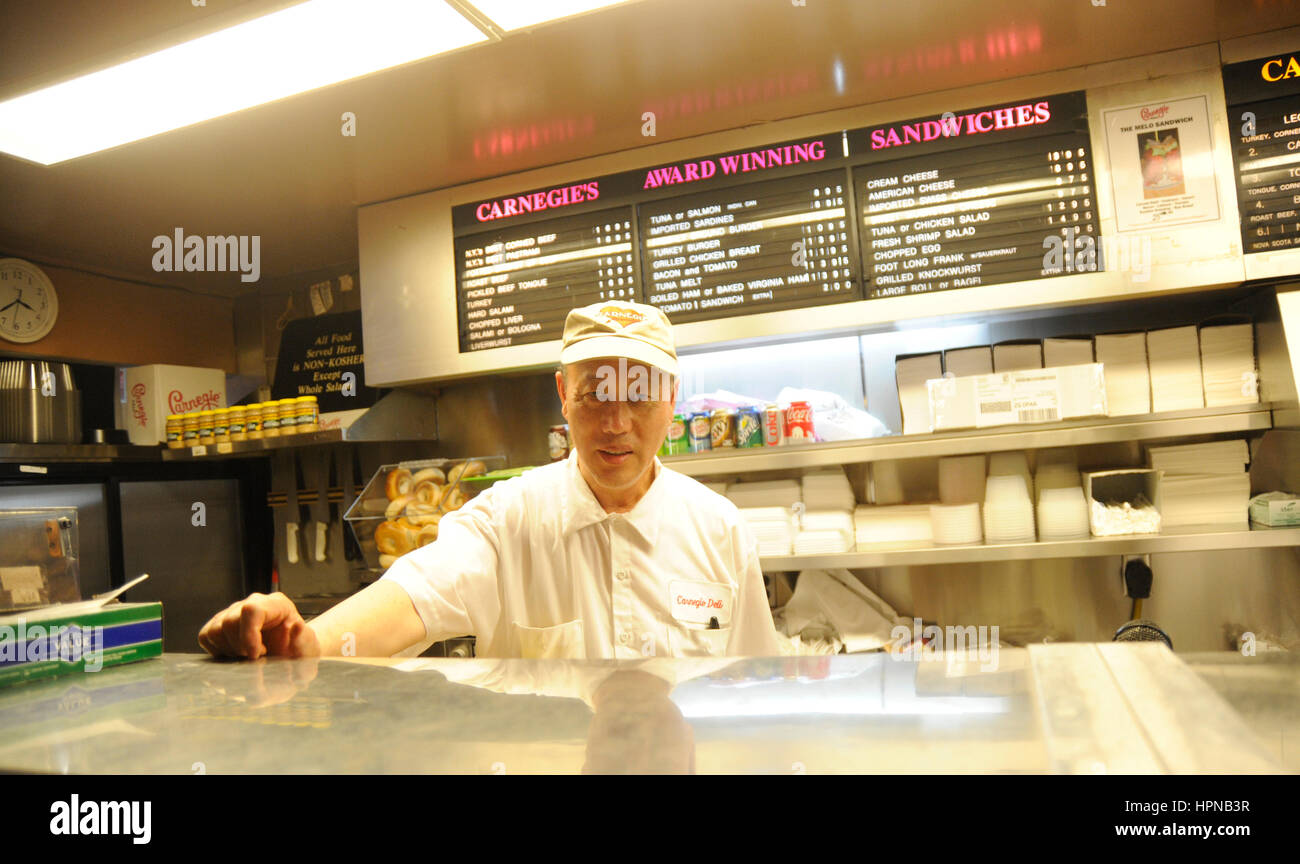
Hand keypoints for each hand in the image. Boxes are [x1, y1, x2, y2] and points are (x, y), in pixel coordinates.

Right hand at [198, 592, 320, 658]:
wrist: (292, 654)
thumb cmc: (300, 651)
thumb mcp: (308, 649)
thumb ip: (304, 640)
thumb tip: (295, 627)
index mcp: (277, 605)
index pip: (251, 610)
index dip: (248, 636)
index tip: (256, 656)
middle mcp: (253, 603)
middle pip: (229, 622)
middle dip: (240, 648)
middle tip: (257, 658)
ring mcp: (235, 612)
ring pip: (215, 630)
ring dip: (229, 650)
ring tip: (248, 656)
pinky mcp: (221, 624)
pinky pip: (206, 636)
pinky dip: (217, 651)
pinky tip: (235, 655)